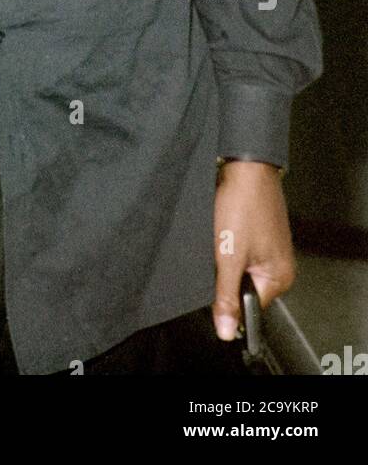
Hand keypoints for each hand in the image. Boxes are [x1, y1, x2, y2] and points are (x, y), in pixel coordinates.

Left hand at [212, 160, 294, 339]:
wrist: (245, 166)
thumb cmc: (242, 206)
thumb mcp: (229, 256)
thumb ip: (226, 296)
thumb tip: (226, 330)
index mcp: (279, 277)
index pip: (249, 306)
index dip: (228, 297)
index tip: (217, 279)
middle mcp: (280, 266)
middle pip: (243, 287)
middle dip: (226, 274)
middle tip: (221, 250)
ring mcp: (271, 249)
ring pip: (239, 267)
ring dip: (226, 257)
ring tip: (225, 235)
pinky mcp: (261, 234)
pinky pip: (240, 251)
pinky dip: (229, 243)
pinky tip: (226, 228)